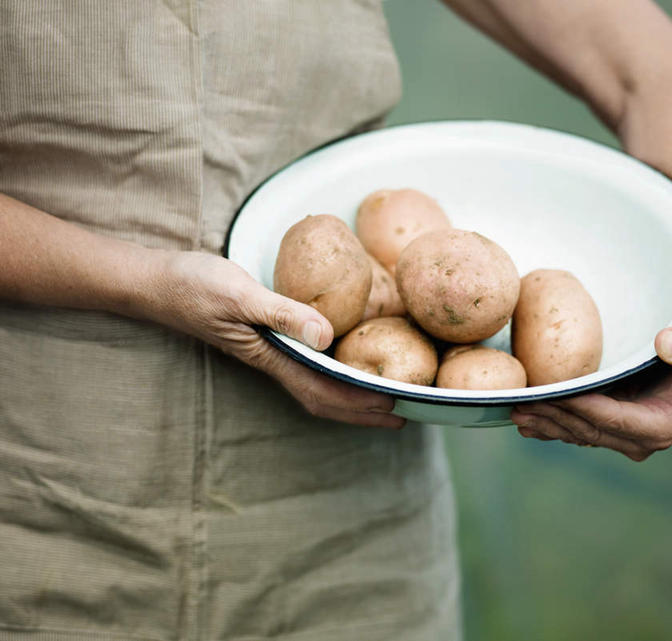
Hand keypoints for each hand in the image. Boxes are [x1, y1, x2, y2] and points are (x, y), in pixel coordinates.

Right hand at [145, 250, 403, 428]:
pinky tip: (345, 365)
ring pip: (317, 387)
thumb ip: (283, 315)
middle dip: (363, 412)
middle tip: (403, 416)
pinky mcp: (267, 341)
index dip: (361, 402)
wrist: (159, 283)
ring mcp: (270, 354)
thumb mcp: (242, 295)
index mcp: (273, 358)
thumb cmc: (196, 288)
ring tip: (384, 400)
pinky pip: (308, 368)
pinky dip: (333, 375)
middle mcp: (275, 363)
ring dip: (351, 398)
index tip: (396, 407)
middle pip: (325, 399)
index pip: (324, 391)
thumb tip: (327, 336)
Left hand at [511, 322, 671, 459]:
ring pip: (575, 433)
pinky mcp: (608, 428)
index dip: (578, 408)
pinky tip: (525, 420)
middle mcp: (640, 440)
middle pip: (587, 430)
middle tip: (519, 403)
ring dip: (545, 423)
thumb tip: (668, 345)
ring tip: (514, 409)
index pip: (610, 420)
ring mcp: (622, 438)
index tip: (550, 393)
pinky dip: (549, 424)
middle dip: (552, 417)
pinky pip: (574, 429)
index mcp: (661, 426)